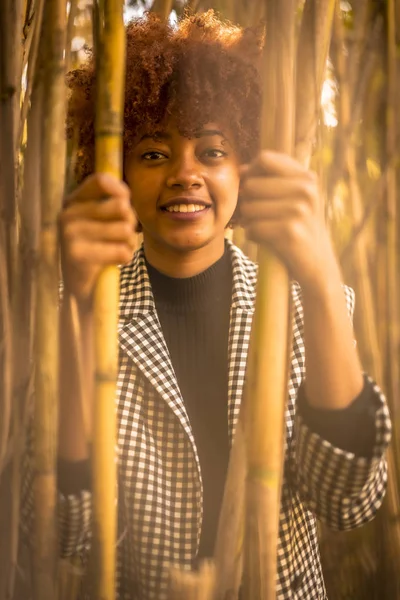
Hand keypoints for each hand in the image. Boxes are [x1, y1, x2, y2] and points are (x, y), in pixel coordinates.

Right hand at [60, 173, 136, 303]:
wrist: (80, 286)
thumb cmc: (95, 249)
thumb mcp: (99, 222)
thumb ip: (112, 203)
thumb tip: (125, 196)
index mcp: (72, 202)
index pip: (100, 181)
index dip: (121, 190)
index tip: (126, 203)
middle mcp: (68, 215)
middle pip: (121, 207)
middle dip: (130, 223)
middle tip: (123, 236)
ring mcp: (70, 235)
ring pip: (125, 230)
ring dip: (130, 243)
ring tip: (118, 249)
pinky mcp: (78, 255)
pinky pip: (122, 251)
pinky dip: (126, 257)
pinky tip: (115, 262)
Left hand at [239, 150, 338, 292]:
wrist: (318, 264)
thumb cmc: (299, 228)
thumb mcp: (296, 199)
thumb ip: (272, 180)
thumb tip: (242, 170)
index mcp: (307, 177)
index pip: (265, 159)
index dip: (251, 173)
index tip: (254, 189)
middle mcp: (306, 190)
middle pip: (251, 185)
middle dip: (248, 202)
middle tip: (260, 216)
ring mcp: (299, 211)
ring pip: (248, 208)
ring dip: (249, 221)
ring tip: (265, 228)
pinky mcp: (289, 232)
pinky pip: (252, 228)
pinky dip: (253, 236)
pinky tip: (267, 240)